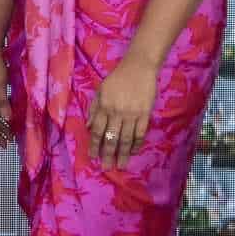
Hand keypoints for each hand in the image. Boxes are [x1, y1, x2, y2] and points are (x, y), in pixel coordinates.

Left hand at [89, 52, 156, 169]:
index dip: (95, 145)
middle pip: (111, 138)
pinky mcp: (145, 114)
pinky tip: (133, 152)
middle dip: (108, 155)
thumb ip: (94, 109)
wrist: (139, 67)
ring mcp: (132, 114)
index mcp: (104, 107)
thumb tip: (89, 127)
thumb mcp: (101, 90)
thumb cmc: (117, 78)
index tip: (93, 157)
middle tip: (107, 168)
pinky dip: (137, 144)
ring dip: (123, 154)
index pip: (98, 131)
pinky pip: (140, 133)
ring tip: (121, 166)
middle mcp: (117, 113)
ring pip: (126, 139)